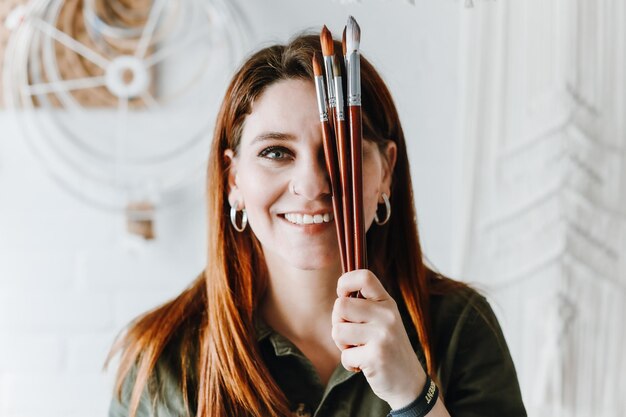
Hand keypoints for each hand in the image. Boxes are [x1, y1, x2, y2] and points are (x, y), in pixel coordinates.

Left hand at [331, 269, 427, 409]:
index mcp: (387, 302)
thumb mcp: (384, 320)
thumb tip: (339, 294)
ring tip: (358, 350)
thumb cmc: (388, 348)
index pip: (364, 276)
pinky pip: (344, 355)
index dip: (345, 282)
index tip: (344, 297)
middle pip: (340, 305)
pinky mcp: (376, 356)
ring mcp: (383, 335)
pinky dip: (349, 364)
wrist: (410, 384)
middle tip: (350, 336)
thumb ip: (365, 306)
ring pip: (337, 330)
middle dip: (337, 322)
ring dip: (341, 344)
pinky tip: (363, 365)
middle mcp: (387, 315)